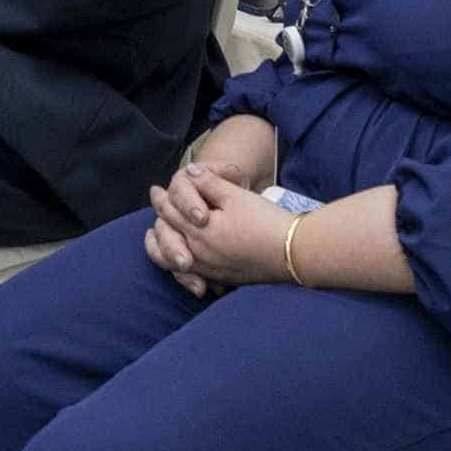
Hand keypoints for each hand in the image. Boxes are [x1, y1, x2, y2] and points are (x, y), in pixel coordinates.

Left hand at [144, 164, 294, 296]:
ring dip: (165, 245)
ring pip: (175, 260)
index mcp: (199, 231)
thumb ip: (209, 183)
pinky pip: (192, 274)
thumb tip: (189, 172)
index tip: (155, 190)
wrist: (294, 254)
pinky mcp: (223, 279)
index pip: (171, 212)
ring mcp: (210, 270)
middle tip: (156, 210)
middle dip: (160, 219)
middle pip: (170, 235)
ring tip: (160, 237)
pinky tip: (186, 260)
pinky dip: (181, 264)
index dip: (162, 199)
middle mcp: (199, 254)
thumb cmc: (265, 222)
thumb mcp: (236, 196)